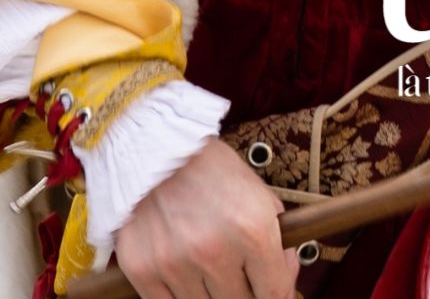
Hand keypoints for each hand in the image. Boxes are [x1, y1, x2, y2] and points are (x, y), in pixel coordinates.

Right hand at [112, 141, 298, 298]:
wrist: (154, 145)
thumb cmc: (211, 169)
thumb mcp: (260, 196)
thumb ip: (279, 245)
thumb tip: (287, 287)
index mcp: (253, 230)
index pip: (275, 293)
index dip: (278, 297)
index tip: (272, 294)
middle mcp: (215, 250)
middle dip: (243, 292)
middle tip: (236, 272)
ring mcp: (176, 263)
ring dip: (210, 293)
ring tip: (206, 266)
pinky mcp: (142, 269)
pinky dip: (178, 294)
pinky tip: (183, 273)